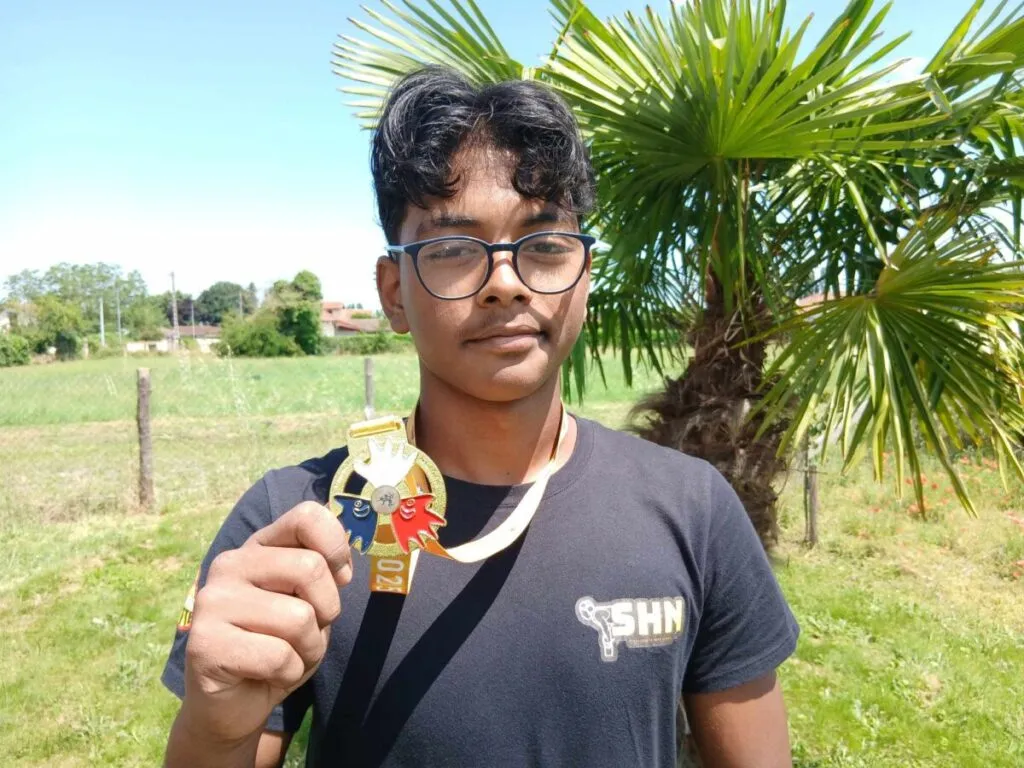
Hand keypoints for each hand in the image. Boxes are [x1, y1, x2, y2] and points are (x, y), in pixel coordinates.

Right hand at [181, 501, 351, 743]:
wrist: (234, 704)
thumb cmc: (278, 646)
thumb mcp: (310, 603)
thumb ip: (322, 574)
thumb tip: (340, 567)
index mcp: (259, 547)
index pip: (306, 516)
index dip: (336, 547)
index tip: (338, 577)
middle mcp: (230, 564)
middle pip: (310, 568)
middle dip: (326, 611)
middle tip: (306, 633)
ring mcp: (212, 602)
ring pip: (299, 618)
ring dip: (308, 649)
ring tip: (284, 657)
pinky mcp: (204, 644)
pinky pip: (279, 657)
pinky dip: (288, 674)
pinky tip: (264, 676)